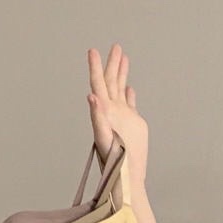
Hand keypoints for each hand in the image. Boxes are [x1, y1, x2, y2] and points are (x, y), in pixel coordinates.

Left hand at [87, 44, 148, 190]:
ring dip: (121, 74)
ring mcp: (120, 118)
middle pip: (110, 83)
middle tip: (115, 46)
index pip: (98, 85)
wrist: (126, 177)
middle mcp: (110, 113)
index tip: (92, 51)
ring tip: (123, 56)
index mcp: (103, 114)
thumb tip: (92, 96)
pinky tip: (129, 87)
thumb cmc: (115, 163)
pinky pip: (129, 105)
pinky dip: (129, 94)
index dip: (95, 68)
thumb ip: (98, 117)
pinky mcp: (130, 125)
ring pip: (120, 90)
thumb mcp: (105, 138)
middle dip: (111, 64)